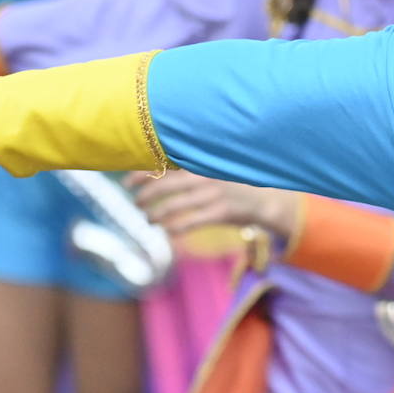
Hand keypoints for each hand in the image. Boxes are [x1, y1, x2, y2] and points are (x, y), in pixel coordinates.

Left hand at [125, 171, 300, 237]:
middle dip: (145, 195)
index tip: (126, 182)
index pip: (165, 163)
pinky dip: (174, 227)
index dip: (143, 172)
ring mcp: (214, 194)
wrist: (267, 198)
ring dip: (156, 214)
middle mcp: (205, 175)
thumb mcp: (216, 168)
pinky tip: (166, 230)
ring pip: (174, 206)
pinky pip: (190, 222)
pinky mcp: (220, 212)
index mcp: (202, 161)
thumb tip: (157, 169)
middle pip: (164, 184)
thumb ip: (192, 166)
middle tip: (136, 202)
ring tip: (148, 219)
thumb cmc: (236, 182)